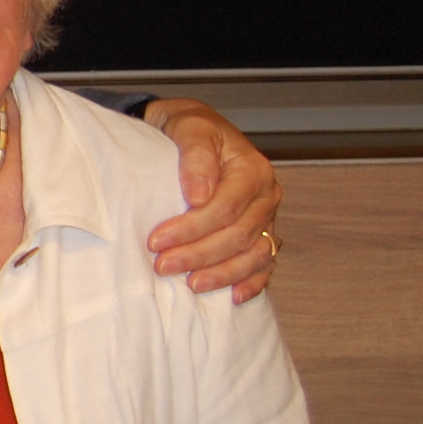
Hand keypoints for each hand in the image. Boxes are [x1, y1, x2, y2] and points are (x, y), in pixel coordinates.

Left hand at [142, 97, 282, 300]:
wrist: (191, 130)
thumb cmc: (188, 128)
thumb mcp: (189, 127)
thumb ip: (195, 155)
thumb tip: (198, 194)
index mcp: (252, 169)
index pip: (226, 208)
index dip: (191, 228)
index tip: (156, 240)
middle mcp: (265, 195)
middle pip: (238, 235)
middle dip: (199, 254)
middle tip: (162, 265)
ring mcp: (266, 217)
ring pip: (254, 254)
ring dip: (222, 274)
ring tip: (191, 285)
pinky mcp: (261, 233)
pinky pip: (265, 263)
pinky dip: (251, 281)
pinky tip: (233, 296)